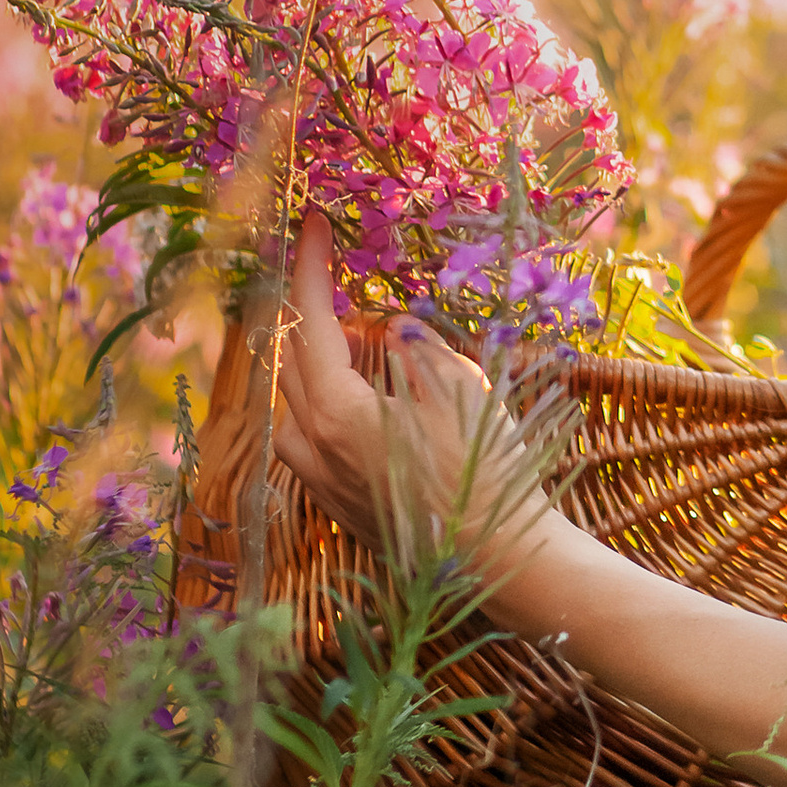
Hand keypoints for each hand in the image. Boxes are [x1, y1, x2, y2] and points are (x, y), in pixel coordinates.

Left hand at [269, 210, 559, 606]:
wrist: (497, 563)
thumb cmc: (485, 475)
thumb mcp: (461, 391)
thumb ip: (417, 349)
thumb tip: (392, 327)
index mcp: (339, 414)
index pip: (310, 323)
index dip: (311, 268)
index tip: (313, 223)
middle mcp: (314, 448)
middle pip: (289, 362)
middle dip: (307, 310)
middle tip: (330, 270)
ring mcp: (320, 481)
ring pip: (293, 404)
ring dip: (313, 360)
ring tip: (351, 337)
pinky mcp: (337, 503)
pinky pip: (308, 438)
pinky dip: (322, 402)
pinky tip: (359, 396)